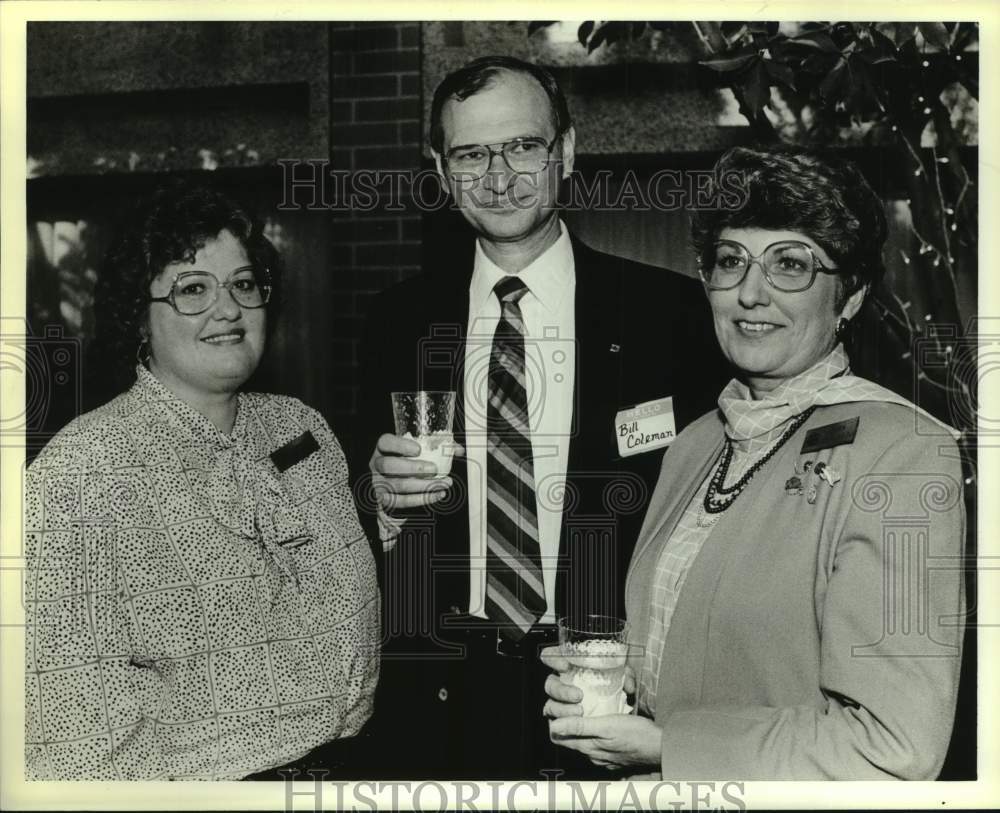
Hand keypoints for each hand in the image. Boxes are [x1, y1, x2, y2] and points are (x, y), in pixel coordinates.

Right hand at [369, 433, 464, 512]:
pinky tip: (438, 494)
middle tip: (434, 470)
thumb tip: (458, 450)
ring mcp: (379, 484)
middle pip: (388, 465)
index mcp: (383, 449)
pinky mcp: (385, 500)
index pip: (385, 442)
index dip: (400, 445)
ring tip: (443, 483)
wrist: (393, 489)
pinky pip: (403, 501)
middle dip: (413, 468)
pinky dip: (423, 499)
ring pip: (398, 485)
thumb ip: (437, 447)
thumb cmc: (408, 464)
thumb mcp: (417, 452)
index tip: (418, 449)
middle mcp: (376, 465)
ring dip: (424, 485)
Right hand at [540, 645, 636, 720]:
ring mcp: (564, 708)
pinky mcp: (565, 727)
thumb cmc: (623, 700)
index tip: (565, 665)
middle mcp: (565, 687)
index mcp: (574, 669)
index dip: (553, 659)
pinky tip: (573, 726)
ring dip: (561, 709)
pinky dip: (560, 726)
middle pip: (550, 684)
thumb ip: (627, 678)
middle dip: (560, 690)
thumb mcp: (627, 685)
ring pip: (550, 706)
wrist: (630, 733)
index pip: (553, 657)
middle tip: (578, 695)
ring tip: (580, 712)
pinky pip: (555, 727)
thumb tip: (627, 684)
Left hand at [547, 713, 661, 771]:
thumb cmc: (637, 735)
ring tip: (589, 707)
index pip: (556, 737)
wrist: (661, 747)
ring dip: (582, 723)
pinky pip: (596, 741)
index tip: (564, 706)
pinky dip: (595, 730)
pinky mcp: (613, 754)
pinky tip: (602, 719)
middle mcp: (592, 755)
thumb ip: (580, 727)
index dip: (555, 720)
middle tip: (576, 703)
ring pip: (583, 738)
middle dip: (567, 719)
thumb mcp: (607, 726)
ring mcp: (603, 756)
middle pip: (569, 737)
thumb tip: (555, 725)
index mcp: (587, 747)